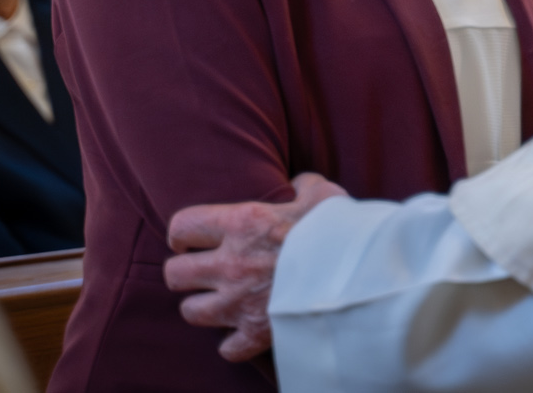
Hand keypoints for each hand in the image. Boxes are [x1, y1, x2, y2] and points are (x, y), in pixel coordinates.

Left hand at [164, 172, 346, 361]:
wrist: (357, 274)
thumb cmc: (338, 229)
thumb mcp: (322, 194)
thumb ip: (302, 186)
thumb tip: (297, 184)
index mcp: (243, 223)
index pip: (182, 226)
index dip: (181, 233)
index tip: (187, 239)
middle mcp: (231, 263)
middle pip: (174, 274)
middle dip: (184, 272)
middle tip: (200, 271)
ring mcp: (240, 302)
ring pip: (191, 312)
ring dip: (203, 307)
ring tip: (218, 302)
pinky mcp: (256, 333)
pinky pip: (226, 348)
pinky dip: (233, 342)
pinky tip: (243, 331)